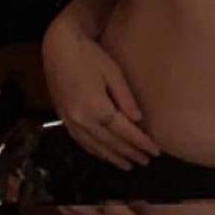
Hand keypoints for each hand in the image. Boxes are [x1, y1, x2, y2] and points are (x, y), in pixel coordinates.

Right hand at [41, 12, 159, 171]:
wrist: (58, 48)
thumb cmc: (89, 56)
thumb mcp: (113, 73)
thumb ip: (125, 98)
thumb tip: (138, 120)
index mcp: (97, 108)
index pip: (124, 132)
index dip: (140, 142)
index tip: (155, 151)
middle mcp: (82, 120)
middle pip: (110, 142)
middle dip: (130, 153)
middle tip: (146, 161)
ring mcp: (71, 122)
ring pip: (95, 147)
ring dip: (113, 157)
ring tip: (128, 165)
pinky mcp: (64, 120)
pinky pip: (82, 142)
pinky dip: (96, 151)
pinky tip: (104, 155)